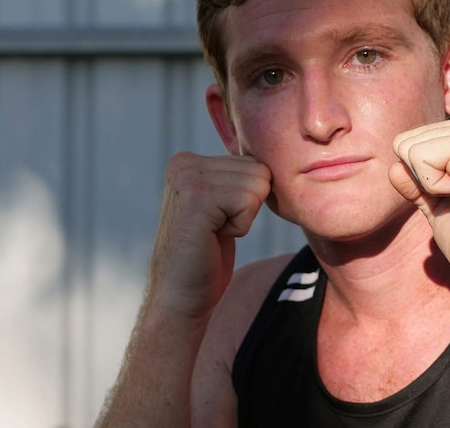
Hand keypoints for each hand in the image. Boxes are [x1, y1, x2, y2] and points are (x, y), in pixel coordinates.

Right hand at [148, 152, 270, 320]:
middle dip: (248, 206)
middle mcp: (184, 163)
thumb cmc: (206, 254)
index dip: (247, 198)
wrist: (180, 294)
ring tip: (213, 232)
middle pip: (259, 170)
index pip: (254, 161)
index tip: (218, 218)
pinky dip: (241, 226)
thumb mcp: (221, 204)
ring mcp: (188, 179)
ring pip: (257, 185)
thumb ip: (235, 176)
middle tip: (216, 228)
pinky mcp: (197, 199)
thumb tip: (269, 156)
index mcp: (188, 160)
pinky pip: (249, 201)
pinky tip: (213, 237)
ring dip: (244, 217)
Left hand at [388, 111, 449, 293]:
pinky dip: (432, 186)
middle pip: (407, 141)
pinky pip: (419, 156)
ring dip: (429, 184)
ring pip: (410, 148)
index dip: (423, 179)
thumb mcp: (437, 206)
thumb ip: (416, 184)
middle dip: (424, 180)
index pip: (412, 140)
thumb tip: (394, 168)